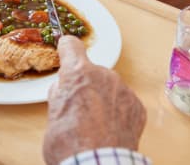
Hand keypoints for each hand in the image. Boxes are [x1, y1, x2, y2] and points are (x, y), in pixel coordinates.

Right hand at [42, 36, 145, 164]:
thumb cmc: (70, 143)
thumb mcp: (52, 114)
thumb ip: (60, 94)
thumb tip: (64, 88)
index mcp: (77, 73)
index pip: (71, 45)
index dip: (67, 49)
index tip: (66, 50)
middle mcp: (103, 75)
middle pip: (92, 70)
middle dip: (85, 83)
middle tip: (78, 106)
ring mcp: (123, 90)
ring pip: (109, 86)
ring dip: (102, 97)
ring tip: (94, 122)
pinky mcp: (137, 106)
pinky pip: (123, 101)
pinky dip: (117, 111)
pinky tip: (109, 128)